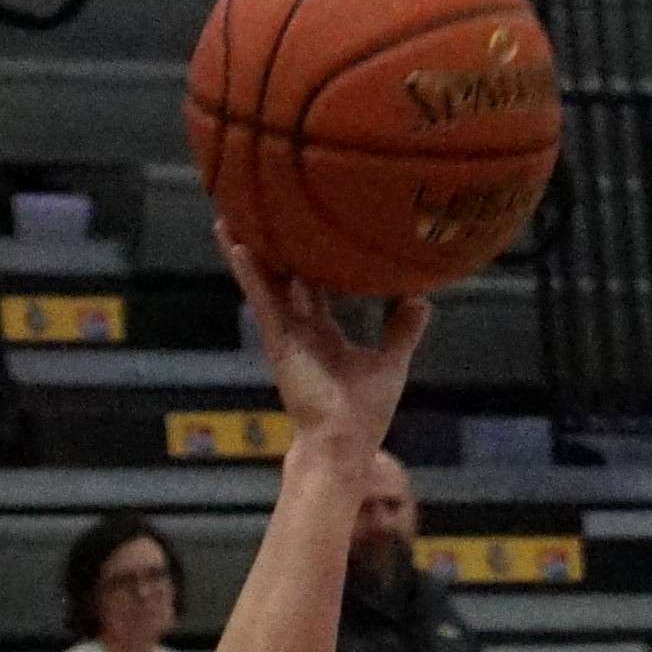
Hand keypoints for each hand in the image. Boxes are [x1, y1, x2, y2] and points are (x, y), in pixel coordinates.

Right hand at [221, 223, 423, 454]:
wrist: (345, 441)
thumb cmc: (366, 411)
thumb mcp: (391, 361)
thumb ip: (402, 330)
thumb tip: (422, 299)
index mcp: (323, 332)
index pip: (314, 288)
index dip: (310, 261)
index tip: (307, 232)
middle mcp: (300, 329)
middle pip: (282, 278)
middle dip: (272, 248)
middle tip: (261, 210)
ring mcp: (285, 334)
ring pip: (263, 283)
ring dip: (246, 251)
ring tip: (229, 214)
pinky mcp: (277, 341)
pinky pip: (261, 301)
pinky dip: (250, 274)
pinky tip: (237, 245)